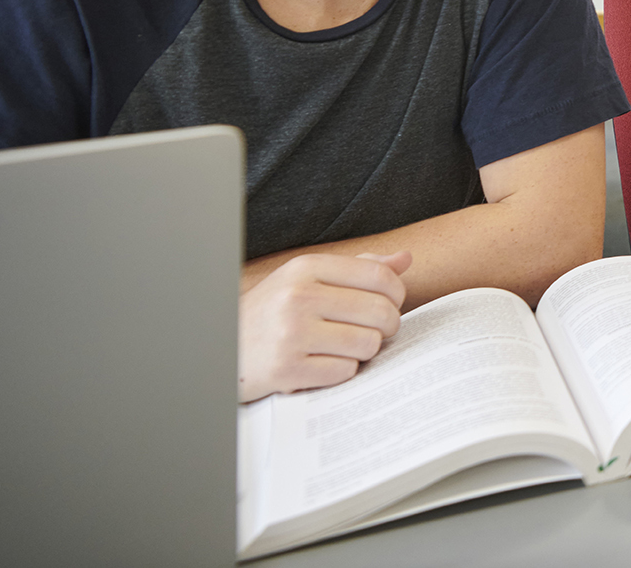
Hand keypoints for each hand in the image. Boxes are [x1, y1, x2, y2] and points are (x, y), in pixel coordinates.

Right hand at [239, 251, 411, 402]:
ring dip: (366, 350)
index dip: (397, 293)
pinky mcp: (287, 370)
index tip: (391, 303)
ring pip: (368, 344)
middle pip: (381, 312)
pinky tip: (325, 364)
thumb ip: (358, 268)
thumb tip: (405, 259)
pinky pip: (346, 371)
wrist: (225, 348)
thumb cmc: (277, 311)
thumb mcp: (309, 278)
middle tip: (376, 330)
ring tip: (347, 347)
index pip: (379, 276)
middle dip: (388, 325)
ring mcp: (290, 334)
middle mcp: (298, 297)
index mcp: (306, 268)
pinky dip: (343, 371)